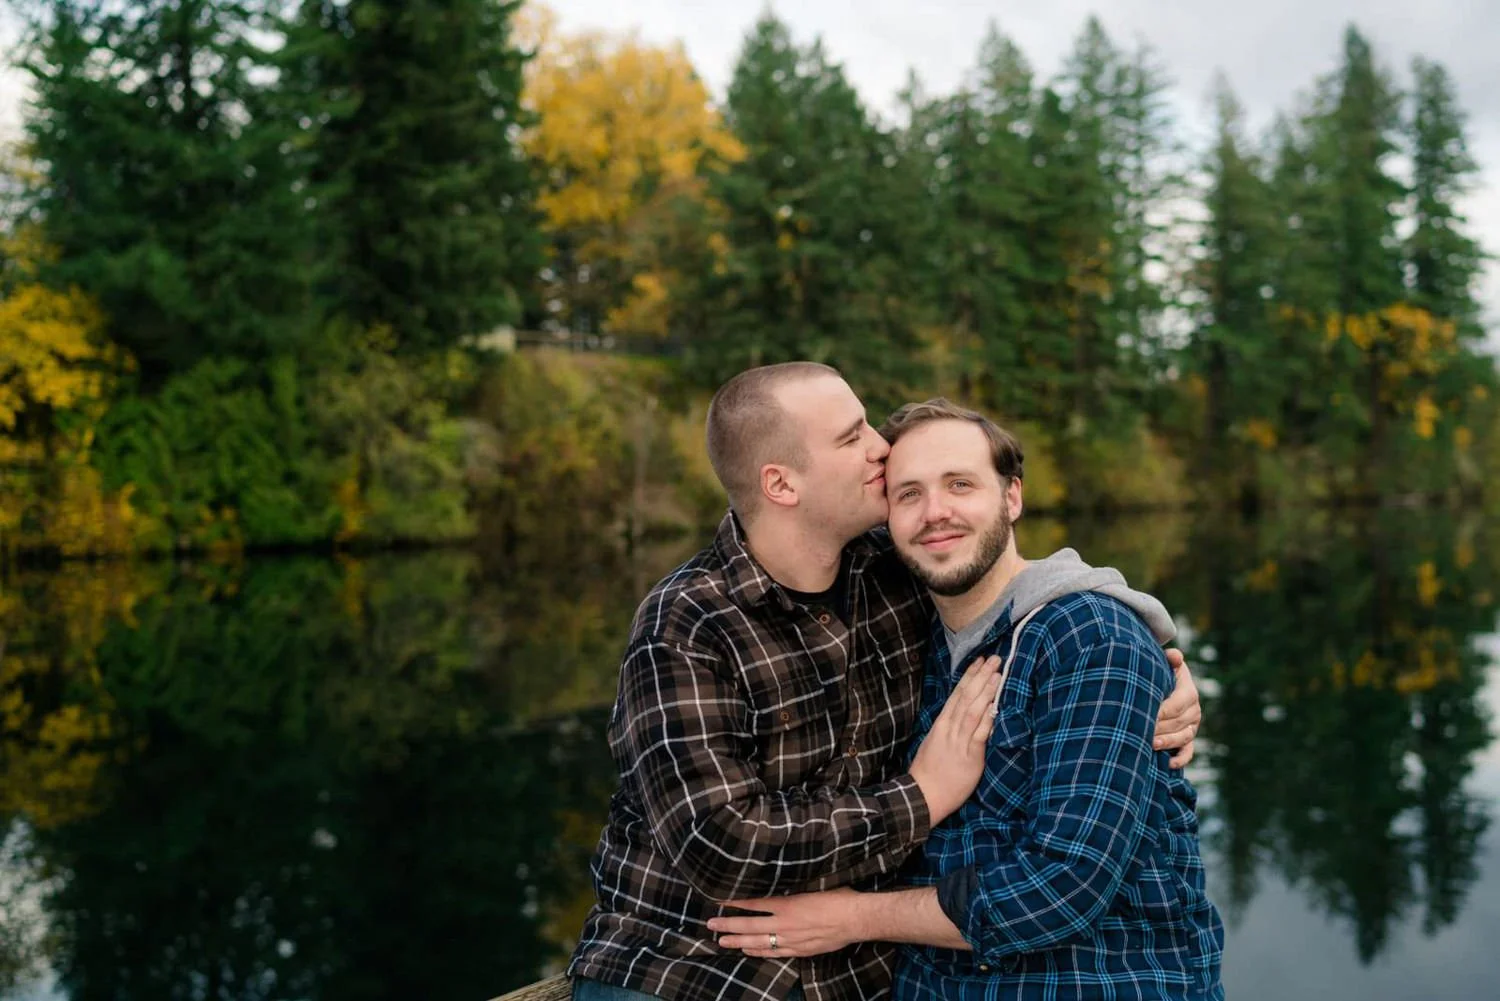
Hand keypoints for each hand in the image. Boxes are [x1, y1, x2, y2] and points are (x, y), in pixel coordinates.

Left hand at [707, 887, 862, 957]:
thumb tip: (776, 878)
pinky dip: (758, 952)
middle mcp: (785, 923)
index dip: (735, 903)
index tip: (720, 900)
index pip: (754, 903)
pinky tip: (746, 950)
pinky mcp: (800, 950)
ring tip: (721, 940)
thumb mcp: (812, 884)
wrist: (854, 919)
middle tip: (710, 924)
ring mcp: (791, 939)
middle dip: (728, 924)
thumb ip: (792, 886)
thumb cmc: (837, 897)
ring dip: (738, 941)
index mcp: (787, 904)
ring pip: (758, 941)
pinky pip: (774, 953)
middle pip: (750, 925)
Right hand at [908, 654, 1002, 822]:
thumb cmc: (929, 773)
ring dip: (986, 691)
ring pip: (973, 710)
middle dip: (981, 676)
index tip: (979, 661)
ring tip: (997, 674)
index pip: (957, 694)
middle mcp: (949, 728)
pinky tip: (996, 705)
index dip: (969, 677)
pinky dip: (988, 718)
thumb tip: (960, 717)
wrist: (923, 796)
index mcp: (941, 724)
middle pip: (966, 697)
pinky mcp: (969, 756)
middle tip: (994, 658)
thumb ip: (948, 730)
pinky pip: (980, 733)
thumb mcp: (935, 745)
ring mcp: (959, 741)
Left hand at [1154, 649, 1200, 767]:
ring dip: (1167, 742)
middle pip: (1177, 723)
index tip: (1144, 713)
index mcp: (1189, 693)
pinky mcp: (1188, 739)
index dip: (1160, 711)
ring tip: (1151, 744)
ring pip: (1183, 737)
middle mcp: (1194, 711)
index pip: (1176, 705)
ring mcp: (1192, 727)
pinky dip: (1180, 759)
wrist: (1167, 683)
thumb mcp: (1166, 663)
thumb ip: (1170, 660)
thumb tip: (1175, 656)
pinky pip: (1188, 752)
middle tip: (1139, 731)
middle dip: (1159, 728)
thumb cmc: (1161, 672)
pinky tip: (1168, 764)